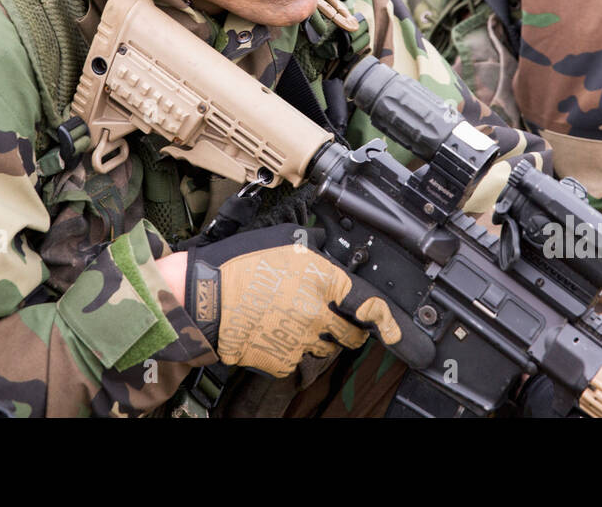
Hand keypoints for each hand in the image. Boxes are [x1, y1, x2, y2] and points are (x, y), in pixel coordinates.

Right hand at [184, 224, 426, 377]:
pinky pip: (297, 360)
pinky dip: (290, 350)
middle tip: (325, 315)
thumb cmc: (237, 265)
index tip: (398, 332)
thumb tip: (326, 248)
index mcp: (322, 280)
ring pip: (325, 348)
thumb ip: (313, 247)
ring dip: (317, 338)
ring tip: (288, 319)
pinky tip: (271, 332)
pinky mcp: (281, 361)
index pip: (369, 306)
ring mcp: (300, 341)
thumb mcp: (281, 241)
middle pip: (350, 334)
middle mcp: (317, 314)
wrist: (203, 298)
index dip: (389, 321)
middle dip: (345, 326)